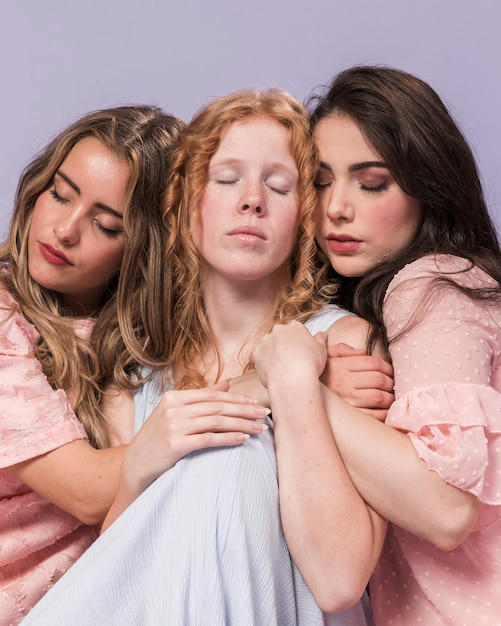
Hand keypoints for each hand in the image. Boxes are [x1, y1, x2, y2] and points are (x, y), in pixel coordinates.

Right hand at [123, 382, 268, 494]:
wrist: (134, 466)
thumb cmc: (157, 440)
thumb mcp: (175, 414)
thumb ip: (200, 398)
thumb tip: (226, 383)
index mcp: (173, 397)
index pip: (212, 395)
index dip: (236, 398)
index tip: (255, 402)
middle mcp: (173, 409)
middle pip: (217, 407)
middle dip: (244, 409)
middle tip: (264, 413)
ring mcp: (173, 426)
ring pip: (216, 421)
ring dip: (242, 424)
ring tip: (259, 428)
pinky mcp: (175, 445)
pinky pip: (208, 439)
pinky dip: (228, 438)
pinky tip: (242, 439)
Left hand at [251, 321, 326, 387]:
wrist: (293, 379)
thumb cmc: (310, 364)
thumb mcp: (321, 350)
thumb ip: (320, 339)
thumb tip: (322, 334)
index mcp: (295, 326)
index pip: (294, 330)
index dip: (298, 343)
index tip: (300, 353)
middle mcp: (278, 330)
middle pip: (279, 336)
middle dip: (282, 346)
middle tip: (290, 361)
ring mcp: (265, 341)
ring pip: (267, 346)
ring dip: (271, 354)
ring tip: (280, 369)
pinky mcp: (256, 353)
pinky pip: (255, 357)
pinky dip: (260, 363)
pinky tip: (268, 371)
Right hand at [321, 343, 393, 420]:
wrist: (298, 395)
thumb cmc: (316, 378)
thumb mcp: (323, 358)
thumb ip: (341, 350)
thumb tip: (362, 352)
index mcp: (340, 366)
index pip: (373, 363)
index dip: (386, 366)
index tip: (389, 372)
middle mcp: (343, 382)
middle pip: (379, 379)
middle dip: (390, 382)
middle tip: (392, 386)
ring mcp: (346, 400)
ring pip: (379, 397)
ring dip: (389, 398)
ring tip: (389, 398)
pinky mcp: (348, 416)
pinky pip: (373, 415)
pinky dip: (383, 414)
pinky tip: (383, 411)